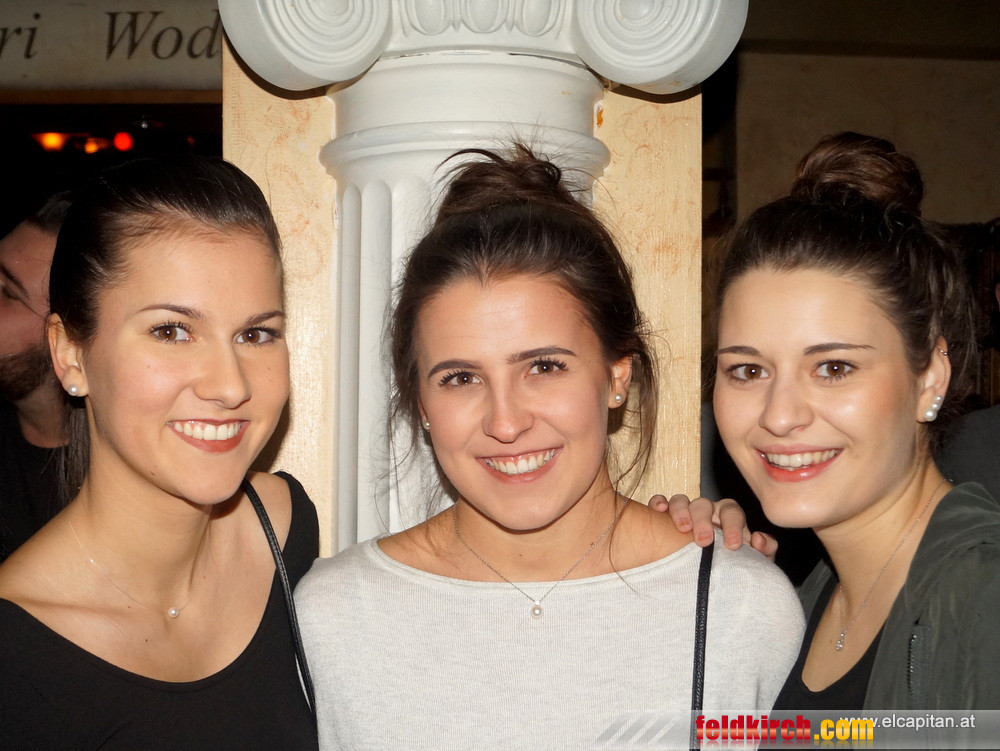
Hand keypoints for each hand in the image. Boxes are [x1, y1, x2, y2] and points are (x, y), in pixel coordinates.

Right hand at [648, 494, 776, 560]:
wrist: (707, 577)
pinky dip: (658, 503)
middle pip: (704, 504)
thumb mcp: (752, 561)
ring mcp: (684, 512)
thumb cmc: (730, 564)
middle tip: (704, 541)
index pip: (732, 512)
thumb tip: (759, 538)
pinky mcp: (664, 517)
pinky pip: (659, 502)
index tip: (733, 546)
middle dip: (704, 520)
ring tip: (682, 529)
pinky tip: (659, 512)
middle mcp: (706, 511)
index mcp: (727, 517)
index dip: (734, 526)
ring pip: (681, 500)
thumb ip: (764, 551)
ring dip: (681, 511)